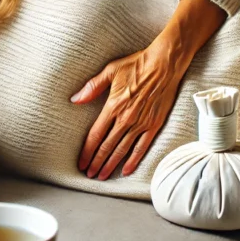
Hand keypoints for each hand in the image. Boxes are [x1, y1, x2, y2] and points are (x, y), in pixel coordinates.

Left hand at [72, 37, 192, 179]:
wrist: (164, 64)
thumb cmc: (136, 65)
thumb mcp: (110, 71)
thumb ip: (92, 87)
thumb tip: (75, 99)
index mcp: (113, 106)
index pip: (95, 135)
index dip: (87, 152)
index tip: (81, 163)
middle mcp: (125, 118)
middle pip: (107, 147)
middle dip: (96, 163)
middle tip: (89, 175)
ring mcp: (140, 123)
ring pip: (122, 150)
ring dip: (110, 165)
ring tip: (102, 176)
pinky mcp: (154, 125)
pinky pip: (142, 147)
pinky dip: (133, 160)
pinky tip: (126, 170)